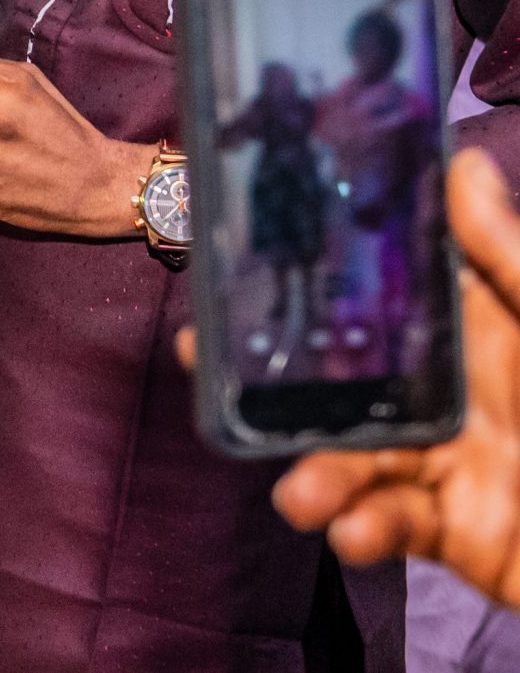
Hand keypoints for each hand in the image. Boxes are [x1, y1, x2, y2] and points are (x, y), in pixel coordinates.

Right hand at [264, 149, 519, 603]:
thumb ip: (505, 258)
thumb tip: (463, 165)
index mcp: (472, 339)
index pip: (377, 304)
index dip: (308, 291)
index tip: (230, 278)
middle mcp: (445, 397)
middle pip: (338, 384)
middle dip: (272, 385)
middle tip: (207, 370)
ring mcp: (443, 464)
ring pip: (350, 460)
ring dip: (314, 475)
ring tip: (301, 493)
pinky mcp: (449, 529)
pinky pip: (388, 525)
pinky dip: (363, 530)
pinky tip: (354, 531)